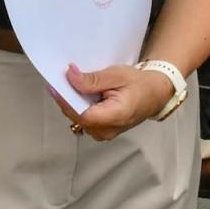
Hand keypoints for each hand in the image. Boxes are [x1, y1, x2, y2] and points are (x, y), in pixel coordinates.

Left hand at [51, 62, 174, 141]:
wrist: (154, 94)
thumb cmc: (138, 84)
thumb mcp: (117, 75)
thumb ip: (93, 79)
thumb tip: (70, 76)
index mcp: (114, 117)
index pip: (82, 114)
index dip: (66, 100)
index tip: (55, 84)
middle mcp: (107, 131)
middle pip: (76, 117)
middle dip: (66, 99)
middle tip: (59, 79)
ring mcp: (103, 134)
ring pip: (77, 119)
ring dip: (71, 102)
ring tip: (69, 84)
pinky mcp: (101, 131)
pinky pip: (83, 120)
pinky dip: (78, 106)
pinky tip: (78, 93)